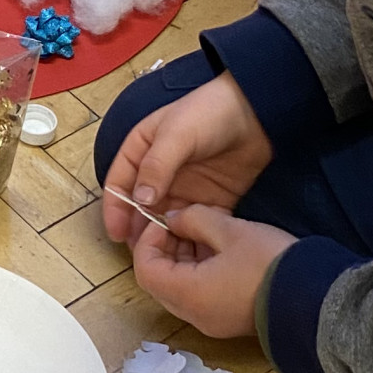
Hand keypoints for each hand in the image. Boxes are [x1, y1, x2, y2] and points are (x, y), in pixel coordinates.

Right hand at [100, 71, 269, 243]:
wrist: (256, 113)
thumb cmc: (208, 113)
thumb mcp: (177, 134)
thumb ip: (157, 166)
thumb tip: (140, 201)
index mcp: (141, 151)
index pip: (120, 183)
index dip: (116, 209)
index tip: (117, 234)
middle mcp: (159, 173)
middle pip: (141, 207)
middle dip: (139, 230)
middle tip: (141, 254)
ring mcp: (184, 188)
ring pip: (167, 220)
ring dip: (164, 238)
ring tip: (165, 259)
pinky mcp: (210, 200)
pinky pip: (196, 224)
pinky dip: (192, 238)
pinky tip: (192, 254)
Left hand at [129, 206, 294, 337]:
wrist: (317, 300)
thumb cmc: (270, 263)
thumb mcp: (230, 230)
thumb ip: (194, 219)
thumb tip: (173, 219)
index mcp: (188, 295)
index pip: (145, 269)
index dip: (148, 240)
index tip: (165, 219)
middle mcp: (194, 315)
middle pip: (160, 282)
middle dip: (165, 249)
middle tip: (182, 222)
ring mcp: (212, 322)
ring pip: (180, 289)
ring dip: (183, 260)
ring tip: (203, 231)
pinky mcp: (228, 321)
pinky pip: (200, 296)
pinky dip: (199, 272)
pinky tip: (219, 249)